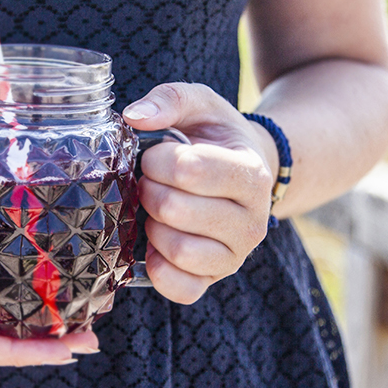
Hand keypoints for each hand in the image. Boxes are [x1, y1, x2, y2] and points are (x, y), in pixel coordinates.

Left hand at [123, 83, 276, 304]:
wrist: (244, 174)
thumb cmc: (215, 138)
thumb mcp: (202, 105)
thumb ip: (171, 98)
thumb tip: (135, 116)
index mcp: (251, 173)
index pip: (189, 169)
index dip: (157, 159)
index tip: (156, 154)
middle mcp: (253, 221)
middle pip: (175, 210)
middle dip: (148, 191)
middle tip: (150, 182)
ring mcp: (236, 255)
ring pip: (177, 250)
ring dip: (151, 227)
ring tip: (156, 210)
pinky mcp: (214, 279)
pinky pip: (181, 288)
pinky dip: (158, 267)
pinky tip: (155, 243)